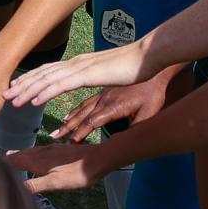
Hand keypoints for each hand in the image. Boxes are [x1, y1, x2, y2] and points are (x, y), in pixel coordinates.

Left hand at [4, 42, 150, 112]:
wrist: (148, 55)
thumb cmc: (133, 66)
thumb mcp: (107, 74)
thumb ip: (96, 77)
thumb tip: (92, 79)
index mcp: (79, 63)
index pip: (49, 71)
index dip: (31, 79)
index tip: (16, 87)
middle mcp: (76, 63)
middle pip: (42, 74)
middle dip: (22, 84)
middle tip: (4, 94)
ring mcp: (81, 67)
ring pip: (47, 80)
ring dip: (27, 90)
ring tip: (12, 100)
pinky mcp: (88, 74)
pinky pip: (62, 85)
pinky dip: (45, 92)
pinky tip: (34, 100)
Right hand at [7, 140, 111, 195]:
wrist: (99, 159)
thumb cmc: (77, 174)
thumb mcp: (55, 183)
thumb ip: (35, 186)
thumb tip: (14, 189)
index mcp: (39, 162)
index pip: (16, 162)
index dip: (5, 163)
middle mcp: (43, 153)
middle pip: (23, 155)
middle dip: (11, 158)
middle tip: (0, 158)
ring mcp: (53, 150)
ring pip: (33, 151)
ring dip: (22, 154)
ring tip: (13, 154)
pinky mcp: (62, 150)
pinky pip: (42, 150)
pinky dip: (34, 152)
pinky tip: (39, 153)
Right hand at [51, 66, 177, 142]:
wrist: (152, 65)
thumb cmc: (153, 92)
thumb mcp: (149, 112)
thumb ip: (136, 127)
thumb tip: (128, 142)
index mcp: (114, 106)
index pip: (92, 122)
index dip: (81, 133)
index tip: (71, 143)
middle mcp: (104, 99)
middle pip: (81, 116)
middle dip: (67, 128)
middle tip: (54, 137)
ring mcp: (102, 94)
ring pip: (81, 108)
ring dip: (69, 120)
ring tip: (58, 130)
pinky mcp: (104, 91)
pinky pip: (85, 102)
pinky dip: (75, 110)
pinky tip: (68, 115)